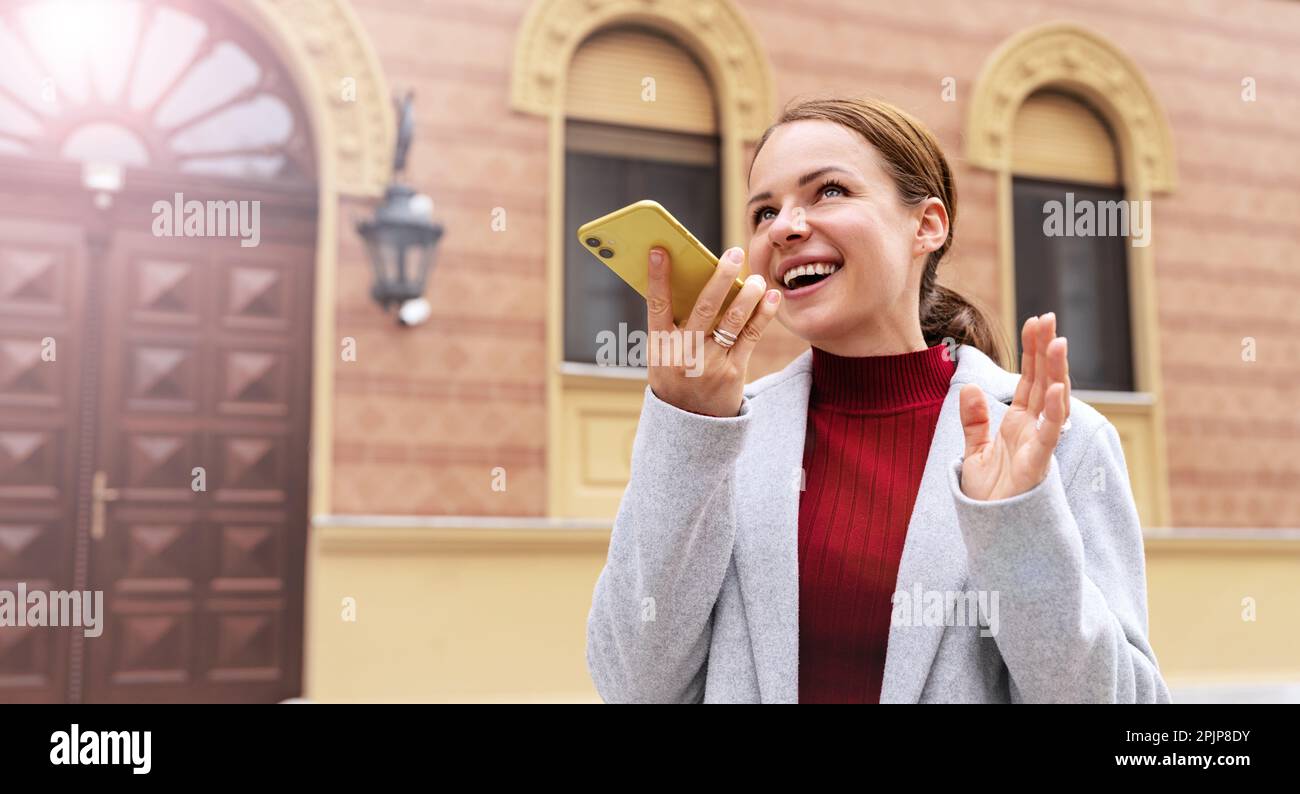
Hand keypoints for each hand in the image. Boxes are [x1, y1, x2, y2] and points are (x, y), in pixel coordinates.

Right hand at [645, 246, 780, 416]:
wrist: (691, 424)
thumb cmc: (677, 377)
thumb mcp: (664, 355)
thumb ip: (675, 324)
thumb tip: (695, 279)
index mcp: (660, 346)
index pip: (657, 306)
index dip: (658, 278)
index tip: (660, 250)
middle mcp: (684, 354)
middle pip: (704, 308)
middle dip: (721, 277)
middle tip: (734, 253)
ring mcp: (709, 364)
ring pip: (732, 321)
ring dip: (748, 294)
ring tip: (758, 277)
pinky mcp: (733, 373)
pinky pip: (751, 336)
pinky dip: (763, 313)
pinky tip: (772, 296)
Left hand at [958, 312, 1069, 500]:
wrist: (991, 531)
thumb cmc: (989, 495)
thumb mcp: (974, 452)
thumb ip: (974, 421)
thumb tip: (968, 388)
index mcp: (1019, 423)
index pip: (1029, 378)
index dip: (1033, 351)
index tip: (1036, 321)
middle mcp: (1033, 430)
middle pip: (1044, 382)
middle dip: (1046, 351)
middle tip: (1048, 318)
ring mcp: (1038, 446)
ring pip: (1052, 402)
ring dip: (1056, 372)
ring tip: (1057, 342)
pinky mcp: (1038, 466)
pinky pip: (1048, 436)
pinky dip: (1052, 412)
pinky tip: (1055, 388)